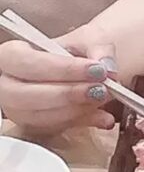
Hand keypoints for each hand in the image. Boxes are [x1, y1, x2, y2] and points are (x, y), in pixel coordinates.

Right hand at [0, 23, 118, 132]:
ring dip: (75, 111)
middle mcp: (8, 84)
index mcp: (12, 55)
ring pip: (38, 117)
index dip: (64, 69)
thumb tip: (106, 67)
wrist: (82, 67)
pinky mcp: (33, 127)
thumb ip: (99, 50)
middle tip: (101, 90)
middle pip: (26, 95)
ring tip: (104, 99)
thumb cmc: (77, 51)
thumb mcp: (89, 40)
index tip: (98, 70)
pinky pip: (53, 131)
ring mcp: (17, 108)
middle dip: (67, 94)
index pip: (29, 63)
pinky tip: (103, 117)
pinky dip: (81, 123)